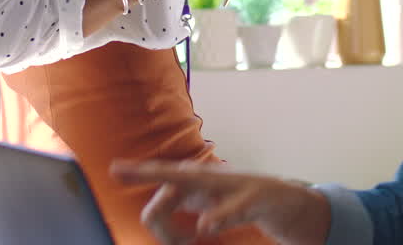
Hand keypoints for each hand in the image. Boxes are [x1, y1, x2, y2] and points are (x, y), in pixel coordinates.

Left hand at [110, 160, 329, 244]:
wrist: (287, 202)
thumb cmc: (242, 204)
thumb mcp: (209, 212)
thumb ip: (184, 223)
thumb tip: (165, 232)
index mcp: (197, 184)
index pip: (161, 175)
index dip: (138, 172)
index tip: (115, 169)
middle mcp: (210, 179)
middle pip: (171, 178)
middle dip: (148, 183)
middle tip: (136, 192)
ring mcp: (233, 184)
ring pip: (199, 185)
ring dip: (178, 202)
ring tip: (176, 221)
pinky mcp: (255, 197)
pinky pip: (233, 207)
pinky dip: (219, 215)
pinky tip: (205, 225)